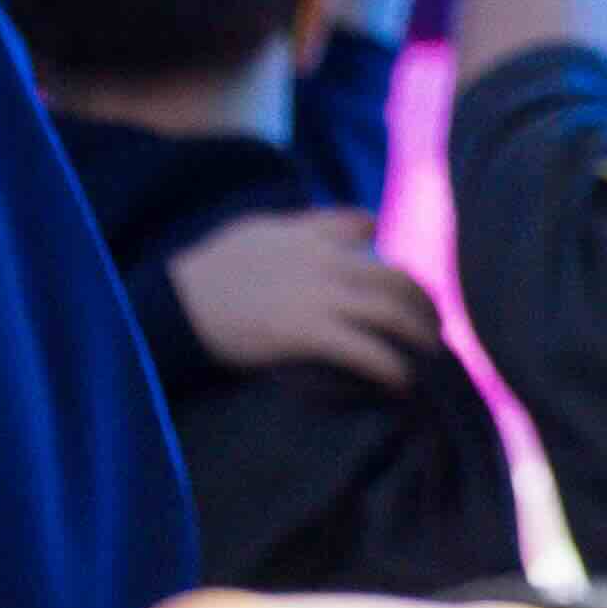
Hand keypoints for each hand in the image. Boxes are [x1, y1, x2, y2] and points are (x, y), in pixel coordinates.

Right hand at [165, 209, 442, 390]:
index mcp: (307, 233)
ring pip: (393, 313)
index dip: (386, 252)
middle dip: (424, 305)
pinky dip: (393, 368)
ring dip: (420, 337)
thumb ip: (304, 227)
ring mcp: (318, 296)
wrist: (172, 305)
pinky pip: (368, 351)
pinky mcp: (308, 332)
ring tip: (430, 357)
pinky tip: (403, 383)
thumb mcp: (255, 231)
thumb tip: (358, 224)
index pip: (363, 225)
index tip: (405, 284)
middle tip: (434, 329)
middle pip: (396, 277)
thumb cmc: (209, 272)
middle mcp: (323, 260)